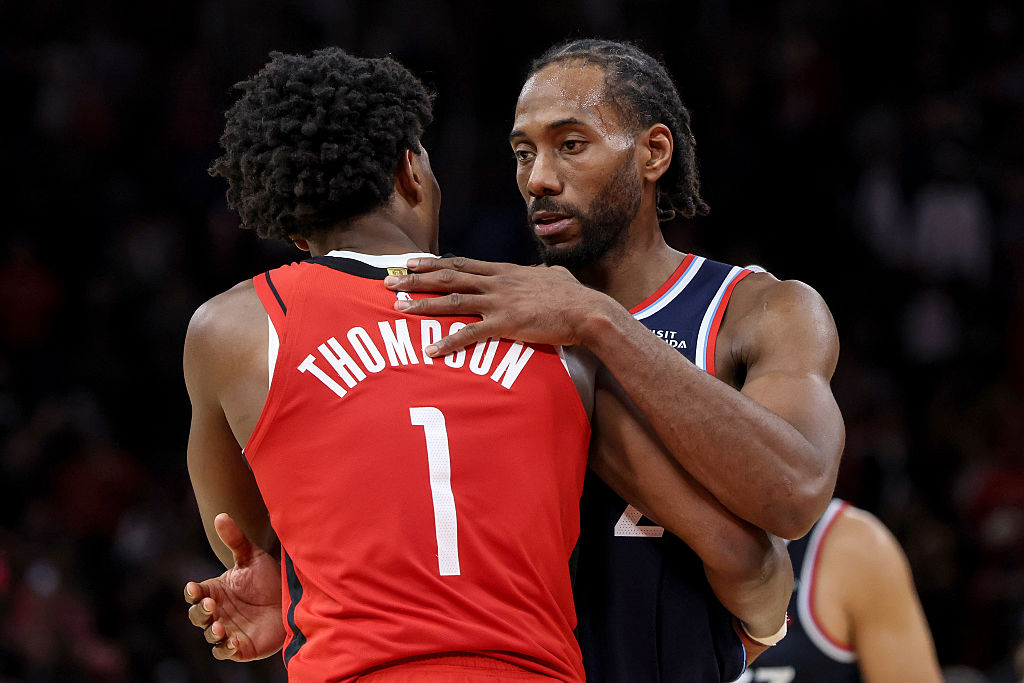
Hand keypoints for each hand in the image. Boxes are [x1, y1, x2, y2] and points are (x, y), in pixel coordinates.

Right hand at [184, 513, 284, 660]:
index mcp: (216, 591)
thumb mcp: (253, 557)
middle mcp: (218, 612)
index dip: (192, 593)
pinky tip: (233, 641)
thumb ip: (236, 539)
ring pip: (209, 635)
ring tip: (220, 627)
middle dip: (200, 612)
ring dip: (211, 632)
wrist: (294, 598)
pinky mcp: (241, 647)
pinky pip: (225, 651)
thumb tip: (220, 515)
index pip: (195, 594)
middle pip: (197, 616)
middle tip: (211, 605)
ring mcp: (228, 630)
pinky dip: (225, 649)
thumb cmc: (270, 578)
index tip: (194, 588)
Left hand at [383, 256, 608, 354]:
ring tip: (399, 308)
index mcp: (505, 272)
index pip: (462, 263)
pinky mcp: (506, 324)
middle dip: (417, 279)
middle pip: (449, 276)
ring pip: (453, 300)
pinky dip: (449, 342)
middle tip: (390, 281)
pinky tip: (431, 350)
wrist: (587, 311)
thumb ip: (542, 274)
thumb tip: (544, 272)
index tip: (412, 263)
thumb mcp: (554, 278)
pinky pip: (471, 333)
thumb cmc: (574, 297)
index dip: (434, 263)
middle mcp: (497, 283)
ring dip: (424, 304)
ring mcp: (500, 302)